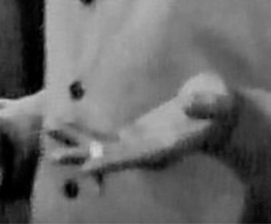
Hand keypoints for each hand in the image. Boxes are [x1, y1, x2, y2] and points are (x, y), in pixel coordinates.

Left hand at [47, 73, 237, 174]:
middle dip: (84, 157)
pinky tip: (63, 123)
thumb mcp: (218, 102)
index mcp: (165, 147)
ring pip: (102, 146)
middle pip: (111, 156)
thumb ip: (207, 104)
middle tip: (55, 156)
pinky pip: (104, 135)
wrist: (220, 114)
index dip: (111, 162)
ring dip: (76, 142)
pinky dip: (84, 130)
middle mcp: (148, 150)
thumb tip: (192, 103)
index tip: (88, 168)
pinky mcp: (134, 134)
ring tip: (48, 134)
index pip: (135, 157)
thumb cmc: (222, 107)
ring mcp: (139, 143)